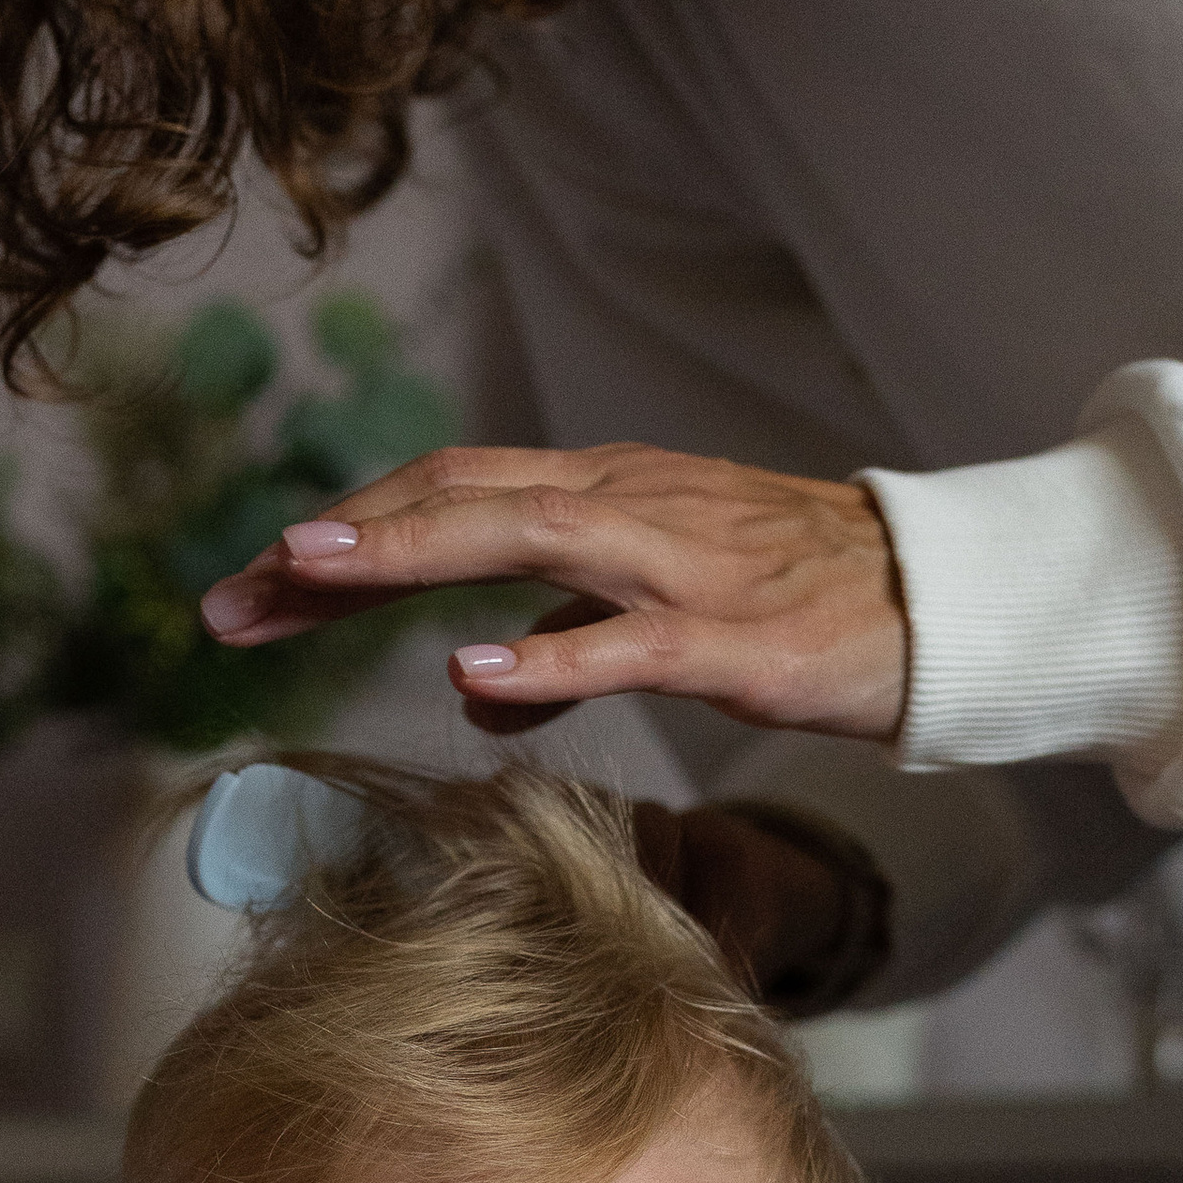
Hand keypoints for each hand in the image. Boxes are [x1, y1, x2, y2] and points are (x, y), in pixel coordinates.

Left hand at [200, 444, 908, 742]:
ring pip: (528, 536)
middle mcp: (630, 505)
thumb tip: (473, 690)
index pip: (451, 493)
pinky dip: (548, 654)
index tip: (256, 588)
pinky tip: (473, 674)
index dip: (350, 533)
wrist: (948, 604)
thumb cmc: (805, 606)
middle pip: (460, 500)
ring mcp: (683, 564)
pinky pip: (631, 642)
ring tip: (313, 576)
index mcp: (607, 495)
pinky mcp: (738, 636)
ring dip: (412, 554)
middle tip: (234, 597)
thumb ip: (567, 638)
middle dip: (341, 545)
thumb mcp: (663, 614)